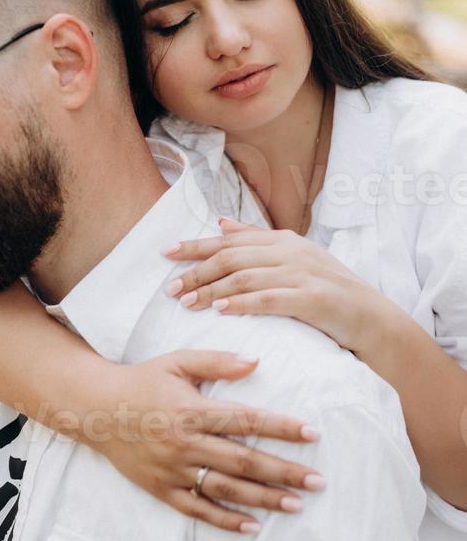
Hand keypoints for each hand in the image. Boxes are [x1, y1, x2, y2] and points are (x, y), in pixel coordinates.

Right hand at [87, 351, 324, 533]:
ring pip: (226, 489)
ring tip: (296, 504)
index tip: (311, 433)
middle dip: (283, 471)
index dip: (280, 427)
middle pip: (243, 461)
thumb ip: (217, 362)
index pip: (245, 420)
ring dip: (263, 498)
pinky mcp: (163, 489)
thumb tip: (256, 361)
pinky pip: (198, 509)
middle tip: (317, 481)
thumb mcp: (178, 361)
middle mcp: (185, 443)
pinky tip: (253, 527)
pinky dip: (225, 520)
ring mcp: (173, 470)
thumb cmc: (144, 381)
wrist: (97, 409)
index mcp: (191, 411)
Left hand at [164, 219, 386, 353]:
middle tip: (170, 288)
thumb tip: (220, 221)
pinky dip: (241, 303)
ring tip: (187, 303)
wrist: (372, 319)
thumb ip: (256, 240)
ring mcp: (302, 273)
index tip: (167, 252)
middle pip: (231, 257)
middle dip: (196, 271)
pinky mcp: (312, 298)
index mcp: (283, 240)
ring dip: (211, 290)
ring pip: (244, 277)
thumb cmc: (329, 291)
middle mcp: (290, 252)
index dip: (196, 245)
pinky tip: (220, 310)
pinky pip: (268, 299)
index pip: (230, 239)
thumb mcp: (294, 258)